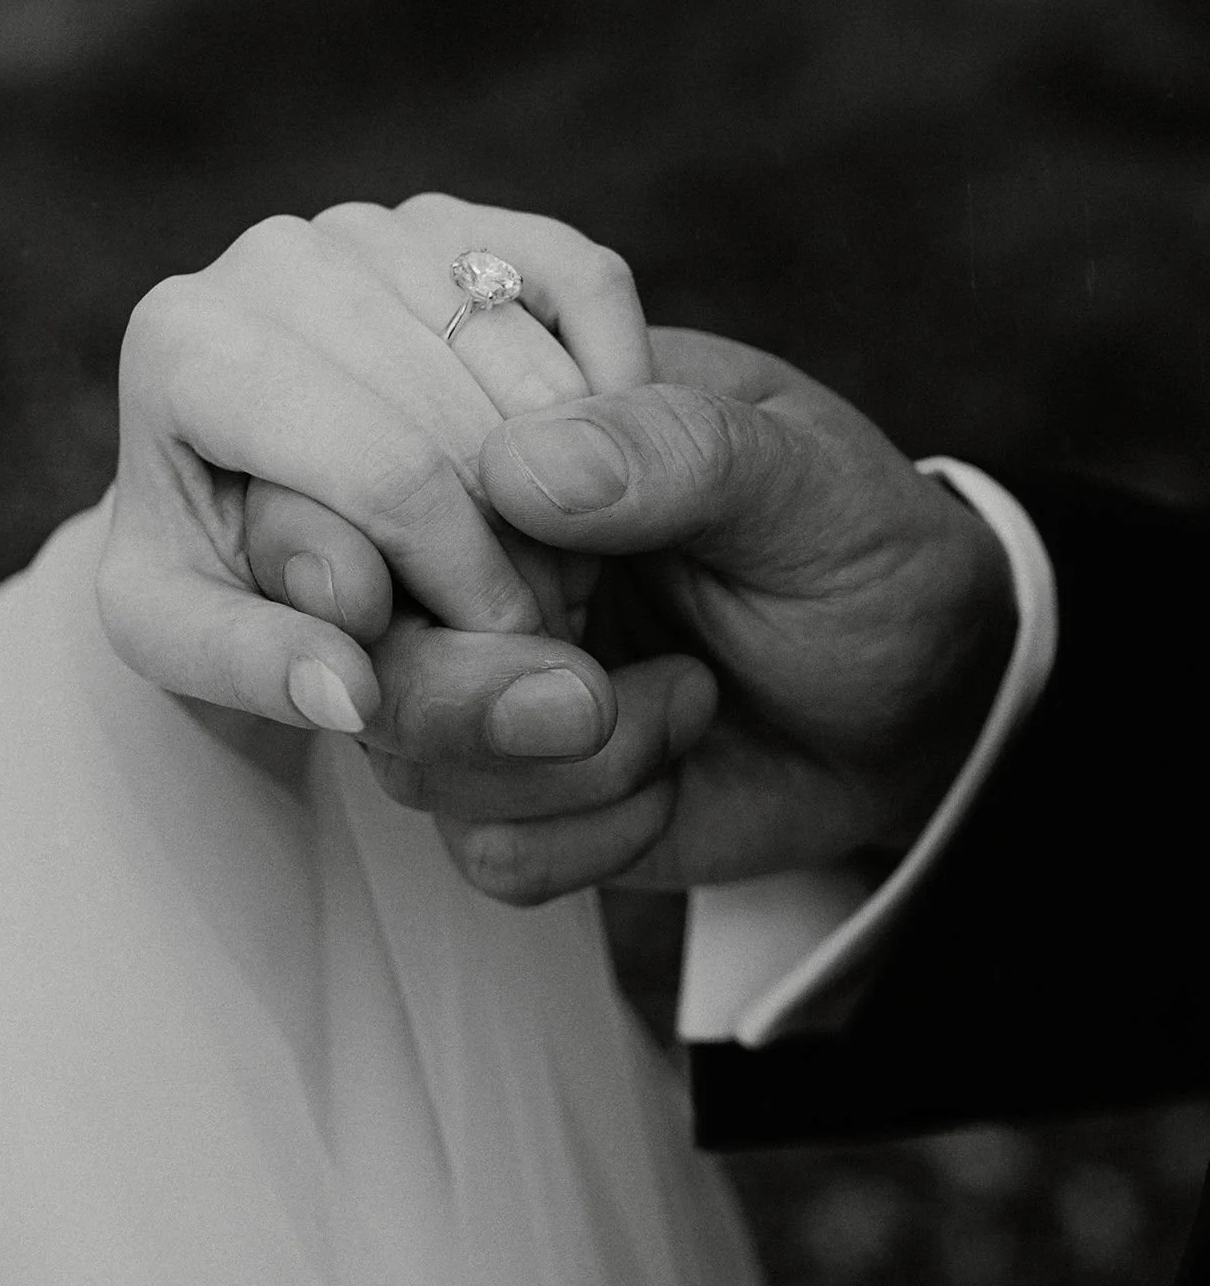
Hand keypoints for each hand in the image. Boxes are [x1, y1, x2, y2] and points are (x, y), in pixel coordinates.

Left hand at [97, 194, 660, 763]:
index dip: (473, 585)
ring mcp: (375, 225)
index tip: (505, 663)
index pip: (387, 473)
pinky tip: (603, 486)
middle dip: (528, 552)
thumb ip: (263, 673)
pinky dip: (622, 386)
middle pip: (467, 420)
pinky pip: (586, 284)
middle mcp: (275, 254)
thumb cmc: (209, 566)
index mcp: (184, 341)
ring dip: (584, 495)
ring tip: (558, 587)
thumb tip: (350, 692)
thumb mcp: (194, 642)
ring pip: (533, 365)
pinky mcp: (462, 214)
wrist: (234, 482)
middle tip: (543, 638)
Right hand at [254, 327, 1015, 901]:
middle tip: (595, 697)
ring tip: (687, 706)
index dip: (404, 548)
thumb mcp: (807, 481)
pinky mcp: (518, 790)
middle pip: (359, 638)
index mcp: (516, 436)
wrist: (926, 703)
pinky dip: (594, 837)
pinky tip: (674, 773)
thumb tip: (518, 466)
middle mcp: (472, 562)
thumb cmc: (866, 555)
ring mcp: (484, 680)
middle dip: (472, 693)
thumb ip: (678, 454)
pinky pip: (487, 849)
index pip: (371, 473)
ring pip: (410, 757)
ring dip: (562, 768)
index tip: (525, 595)